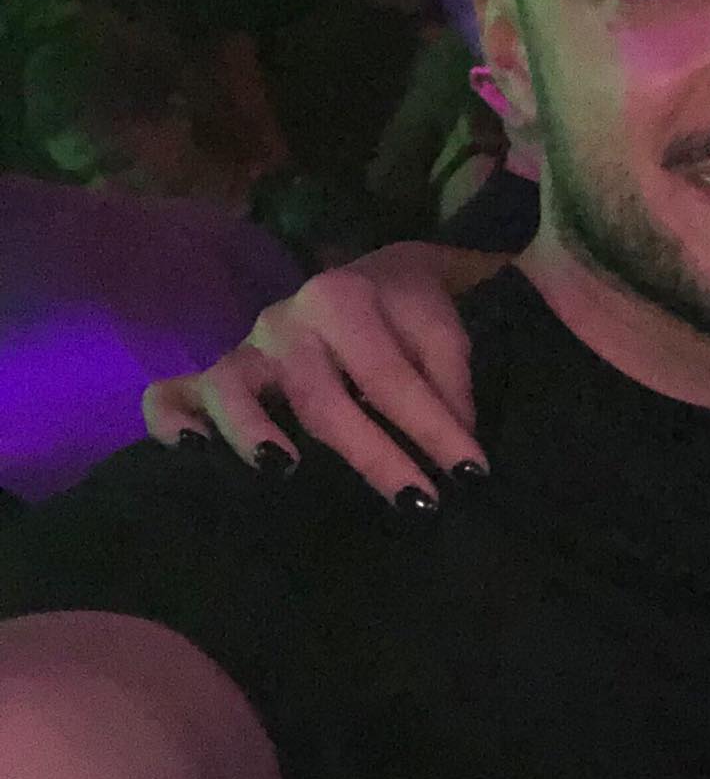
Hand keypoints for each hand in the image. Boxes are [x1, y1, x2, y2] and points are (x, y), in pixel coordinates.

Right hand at [143, 242, 500, 501]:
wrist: (376, 275)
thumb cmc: (410, 313)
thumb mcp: (443, 335)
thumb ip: (451, 387)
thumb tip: (456, 453)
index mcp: (344, 300)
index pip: (391, 376)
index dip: (432, 429)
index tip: (470, 474)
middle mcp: (285, 321)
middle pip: (321, 398)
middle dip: (371, 455)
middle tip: (416, 503)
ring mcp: (245, 348)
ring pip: (232, 390)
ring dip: (250, 430)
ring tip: (282, 470)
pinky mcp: (214, 373)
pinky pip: (170, 394)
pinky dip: (171, 422)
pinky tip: (190, 453)